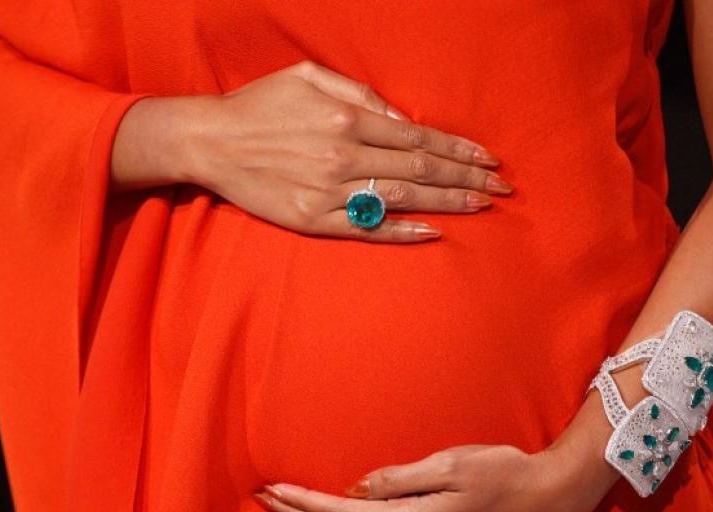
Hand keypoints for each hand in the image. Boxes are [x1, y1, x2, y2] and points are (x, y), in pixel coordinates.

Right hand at [111, 60, 510, 241]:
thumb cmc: (262, 104)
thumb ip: (363, 95)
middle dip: (467, 179)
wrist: (211, 141)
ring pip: (402, 199)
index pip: (420, 138)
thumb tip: (405, 121)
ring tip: (481, 206)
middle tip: (501, 189)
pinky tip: (433, 233)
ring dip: (447, 204)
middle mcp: (344, 155)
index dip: (459, 150)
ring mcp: (329, 192)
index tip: (489, 160)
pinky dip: (402, 231)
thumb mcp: (311, 77)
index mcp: (348, 118)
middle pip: (421, 171)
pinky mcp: (313, 219)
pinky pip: (366, 227)